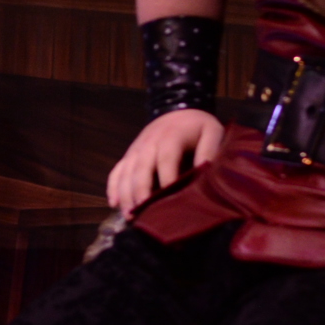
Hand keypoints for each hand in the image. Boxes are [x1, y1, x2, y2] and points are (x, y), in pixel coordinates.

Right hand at [107, 108, 223, 212]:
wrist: (177, 109)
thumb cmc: (197, 126)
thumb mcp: (212, 131)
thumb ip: (209, 150)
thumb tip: (204, 170)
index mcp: (170, 137)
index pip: (166, 159)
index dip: (167, 179)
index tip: (170, 200)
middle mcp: (148, 143)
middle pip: (140, 168)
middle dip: (140, 191)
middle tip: (142, 213)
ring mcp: (136, 149)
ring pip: (125, 172)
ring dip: (125, 193)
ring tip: (129, 215)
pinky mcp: (129, 155)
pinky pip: (116, 171)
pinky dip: (113, 187)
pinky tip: (114, 204)